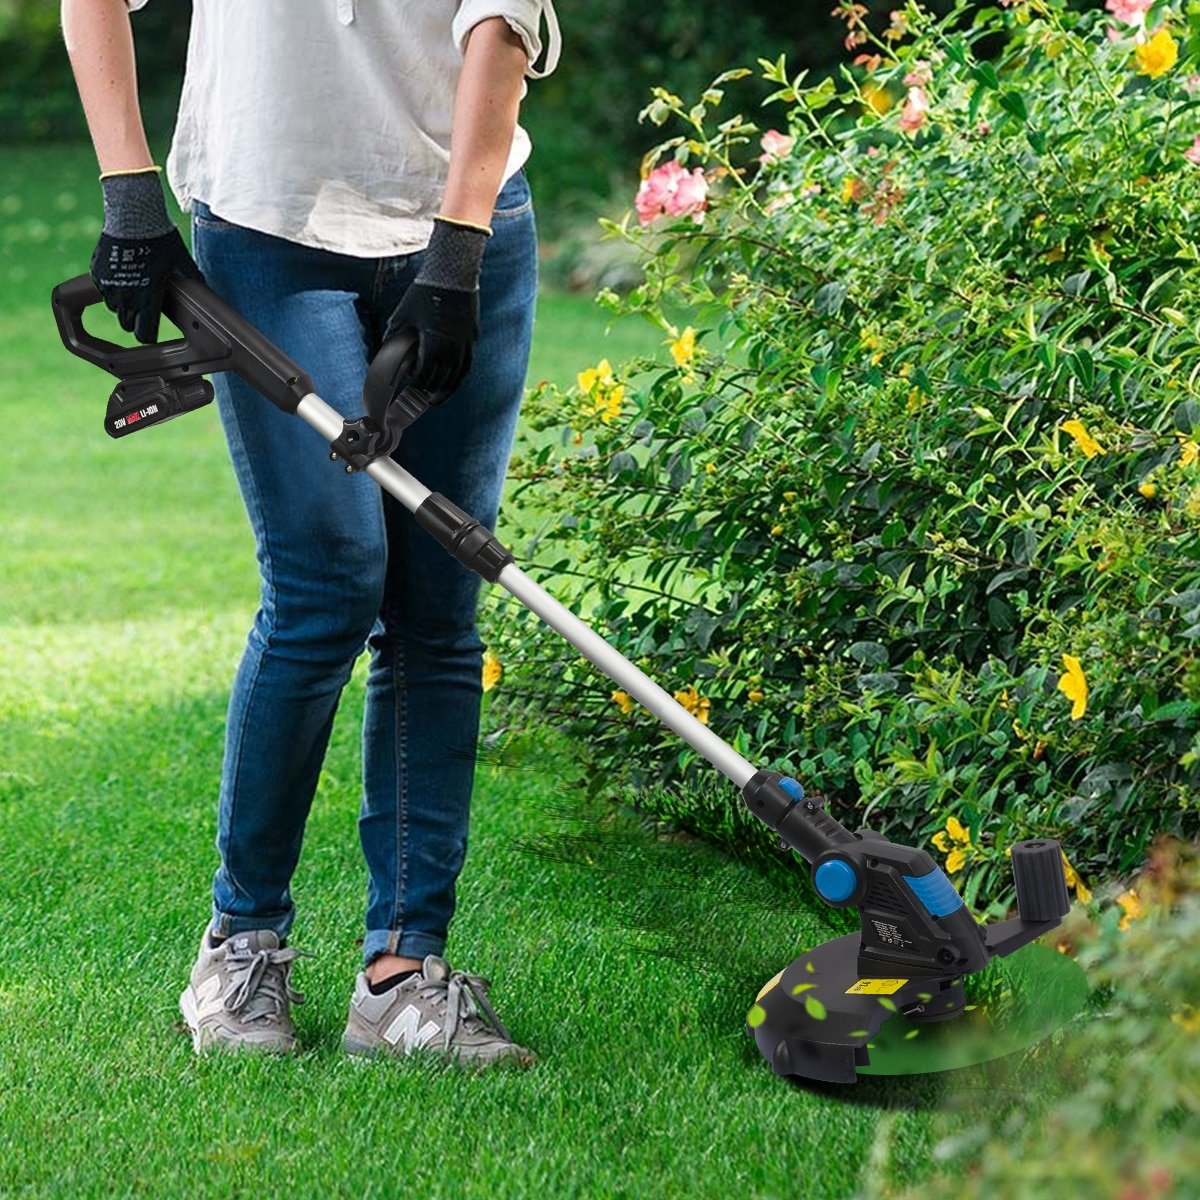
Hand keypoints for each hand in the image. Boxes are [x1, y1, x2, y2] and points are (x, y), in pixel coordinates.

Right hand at [90, 168, 203, 343]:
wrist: (134, 215)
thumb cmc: (161, 239)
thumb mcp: (183, 261)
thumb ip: (193, 280)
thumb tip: (208, 291)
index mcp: (148, 298)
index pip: (144, 334)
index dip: (149, 336)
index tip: (153, 333)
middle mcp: (126, 296)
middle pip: (127, 325)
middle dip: (136, 321)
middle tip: (145, 308)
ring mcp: (109, 286)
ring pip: (114, 309)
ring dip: (124, 305)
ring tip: (135, 290)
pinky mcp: (97, 274)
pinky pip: (104, 292)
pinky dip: (112, 289)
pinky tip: (123, 276)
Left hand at [383, 216, 489, 394]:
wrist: (453, 273)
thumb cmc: (423, 293)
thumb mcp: (402, 317)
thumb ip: (394, 340)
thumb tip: (386, 359)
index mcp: (434, 346)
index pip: (422, 377)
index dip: (410, 388)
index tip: (402, 393)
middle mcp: (452, 350)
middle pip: (438, 382)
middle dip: (423, 394)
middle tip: (412, 403)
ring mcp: (465, 346)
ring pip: (455, 378)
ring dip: (442, 391)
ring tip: (432, 401)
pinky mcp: (472, 339)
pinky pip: (466, 366)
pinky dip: (457, 378)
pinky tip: (450, 383)